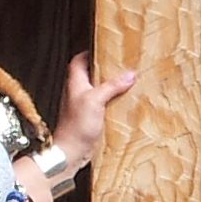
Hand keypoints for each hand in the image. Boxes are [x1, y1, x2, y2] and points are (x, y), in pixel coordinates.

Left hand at [51, 53, 138, 168]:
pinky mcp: (90, 119)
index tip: (104, 49)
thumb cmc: (76, 126)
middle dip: (104, 69)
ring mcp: (83, 106)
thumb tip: (130, 74)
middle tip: (121, 64)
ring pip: (97, 90)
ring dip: (110, 86)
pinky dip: (112, 101)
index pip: (78, 61)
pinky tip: (124, 103)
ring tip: (127, 81)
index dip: (89, 53)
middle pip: (90, 74)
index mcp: (75, 84)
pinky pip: (102, 105)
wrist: (71, 152)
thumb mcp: (95, 101)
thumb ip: (112, 86)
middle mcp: (77, 93)